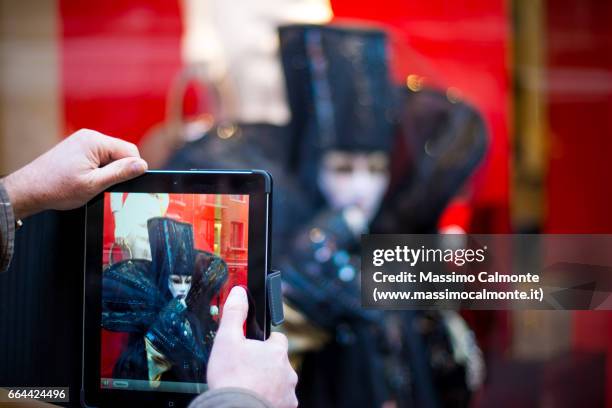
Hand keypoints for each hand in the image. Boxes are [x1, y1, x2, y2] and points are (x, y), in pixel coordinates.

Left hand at [2, 129, 146, 218]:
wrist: (29, 190)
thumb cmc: (56, 188)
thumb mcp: (94, 184)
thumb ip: (120, 173)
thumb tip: (143, 165)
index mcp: (95, 141)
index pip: (130, 151)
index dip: (131, 169)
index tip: (120, 184)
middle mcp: (89, 136)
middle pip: (120, 153)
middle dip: (116, 171)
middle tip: (100, 185)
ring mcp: (82, 141)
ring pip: (110, 156)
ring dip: (106, 171)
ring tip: (89, 183)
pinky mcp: (77, 148)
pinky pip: (98, 157)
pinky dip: (97, 170)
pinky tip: (83, 179)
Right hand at [207, 286, 297, 407]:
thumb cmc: (231, 379)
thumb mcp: (226, 340)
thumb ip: (234, 313)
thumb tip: (239, 293)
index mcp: (276, 351)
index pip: (277, 339)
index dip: (264, 342)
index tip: (253, 347)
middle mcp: (288, 371)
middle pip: (278, 362)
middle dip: (265, 364)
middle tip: (246, 370)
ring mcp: (288, 391)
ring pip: (279, 382)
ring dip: (268, 382)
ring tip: (248, 386)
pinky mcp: (285, 407)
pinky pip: (279, 400)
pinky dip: (269, 398)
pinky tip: (254, 398)